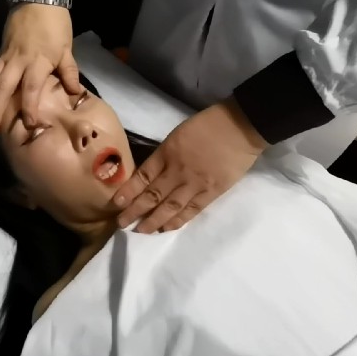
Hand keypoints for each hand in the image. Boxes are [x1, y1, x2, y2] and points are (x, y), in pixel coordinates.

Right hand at [0, 3, 80, 131]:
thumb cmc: (55, 25)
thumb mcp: (67, 48)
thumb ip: (69, 72)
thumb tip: (75, 93)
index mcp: (38, 61)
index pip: (32, 89)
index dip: (30, 108)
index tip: (29, 124)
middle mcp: (18, 61)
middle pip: (4, 88)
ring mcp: (6, 57)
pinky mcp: (0, 52)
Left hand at [113, 98, 268, 232]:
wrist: (240, 127)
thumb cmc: (208, 124)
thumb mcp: (178, 134)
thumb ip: (164, 154)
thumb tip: (151, 173)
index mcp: (167, 153)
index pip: (142, 176)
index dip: (128, 191)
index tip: (116, 203)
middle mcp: (177, 171)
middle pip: (152, 195)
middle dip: (135, 211)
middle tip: (121, 224)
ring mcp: (195, 184)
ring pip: (170, 207)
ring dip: (153, 221)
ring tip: (140, 231)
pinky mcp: (212, 192)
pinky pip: (192, 210)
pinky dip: (178, 221)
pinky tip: (166, 228)